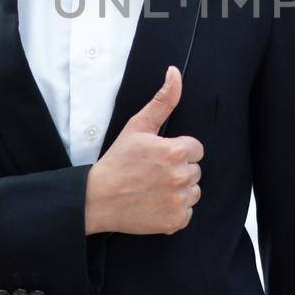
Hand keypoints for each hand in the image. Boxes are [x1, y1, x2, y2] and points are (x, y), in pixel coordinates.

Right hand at [84, 66, 202, 235]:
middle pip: (195, 170)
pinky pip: (187, 212)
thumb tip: (174, 72)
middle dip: (178, 170)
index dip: (177, 151)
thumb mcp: (138, 126)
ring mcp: (179, 200)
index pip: (195, 149)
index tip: (158, 157)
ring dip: (179, 190)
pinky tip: (155, 203)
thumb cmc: (117, 161)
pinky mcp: (176, 221)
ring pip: (193, 191)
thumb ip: (162, 100)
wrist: (98, 198)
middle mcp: (181, 176)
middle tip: (153, 173)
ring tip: (154, 188)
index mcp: (176, 151)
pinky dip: (174, 210)